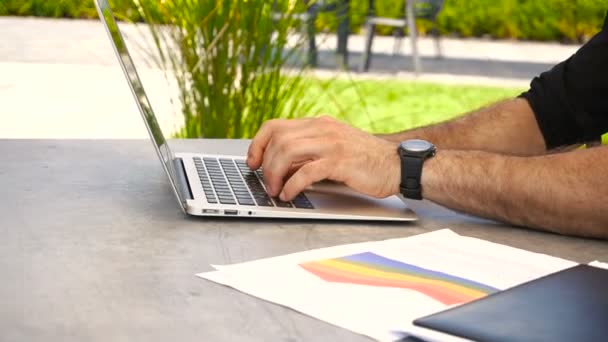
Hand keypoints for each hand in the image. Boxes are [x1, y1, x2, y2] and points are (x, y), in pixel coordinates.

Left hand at [246, 116, 400, 200]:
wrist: (398, 164)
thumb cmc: (365, 161)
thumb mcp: (332, 149)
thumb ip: (308, 153)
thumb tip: (278, 167)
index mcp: (318, 124)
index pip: (275, 126)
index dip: (258, 144)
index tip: (252, 162)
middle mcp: (322, 128)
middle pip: (277, 139)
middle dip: (265, 163)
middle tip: (265, 182)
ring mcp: (331, 143)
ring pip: (287, 152)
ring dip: (275, 174)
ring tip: (275, 190)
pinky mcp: (340, 161)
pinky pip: (306, 171)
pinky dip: (292, 185)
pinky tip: (290, 195)